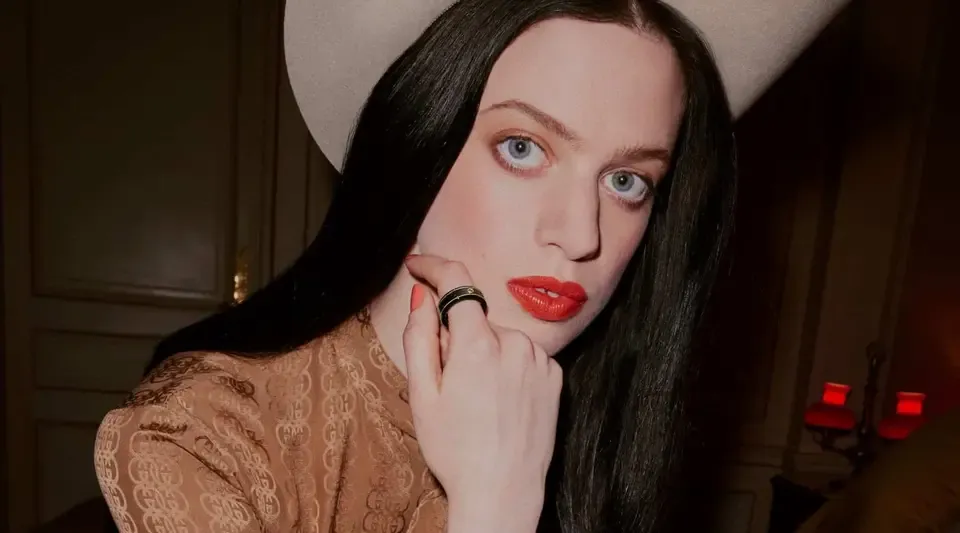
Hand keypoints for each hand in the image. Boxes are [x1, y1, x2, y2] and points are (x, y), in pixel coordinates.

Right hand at [402, 254, 562, 532]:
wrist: (502, 492)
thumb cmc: (454, 449)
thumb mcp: (421, 394)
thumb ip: (419, 336)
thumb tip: (421, 295)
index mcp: (478, 345)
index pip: (457, 281)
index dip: (434, 266)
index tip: (417, 265)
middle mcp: (515, 343)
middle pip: (476, 319)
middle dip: (457, 334)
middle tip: (446, 379)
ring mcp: (540, 360)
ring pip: (500, 337)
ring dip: (484, 351)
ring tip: (477, 399)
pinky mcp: (555, 376)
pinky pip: (523, 355)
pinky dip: (507, 366)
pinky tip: (499, 401)